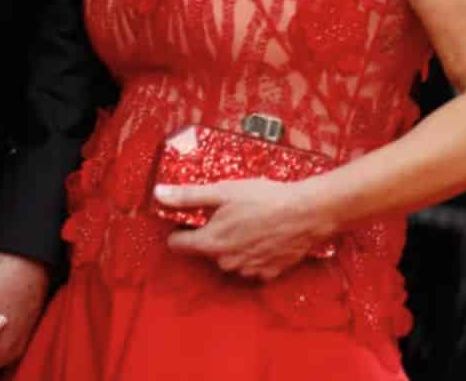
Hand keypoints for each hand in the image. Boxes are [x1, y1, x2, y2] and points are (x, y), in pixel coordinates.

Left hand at [156, 178, 330, 279]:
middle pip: (206, 249)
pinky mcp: (269, 273)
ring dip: (235, 243)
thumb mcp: (222, 191)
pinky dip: (255, 252)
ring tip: (251, 222)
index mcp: (211, 243)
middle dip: (213, 233)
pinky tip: (265, 235)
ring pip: (230, 257)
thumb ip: (188, 196)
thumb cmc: (264, 198)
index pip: (178, 244)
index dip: (180, 229)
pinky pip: (253, 264)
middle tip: (230, 213)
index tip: (191, 217)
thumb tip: (158, 195)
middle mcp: (226, 263)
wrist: (307, 212)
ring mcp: (248, 271)